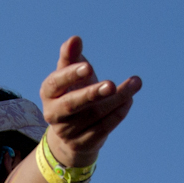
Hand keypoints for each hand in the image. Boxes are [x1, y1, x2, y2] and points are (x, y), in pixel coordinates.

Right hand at [39, 36, 140, 166]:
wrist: (71, 133)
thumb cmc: (72, 93)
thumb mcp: (70, 74)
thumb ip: (71, 56)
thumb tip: (75, 39)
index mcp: (48, 94)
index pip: (55, 84)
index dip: (70, 76)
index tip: (88, 67)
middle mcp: (54, 114)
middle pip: (72, 105)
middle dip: (92, 94)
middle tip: (112, 84)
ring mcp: (68, 132)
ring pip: (94, 115)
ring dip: (117, 99)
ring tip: (135, 83)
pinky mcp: (83, 144)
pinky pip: (104, 128)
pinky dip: (118, 113)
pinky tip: (129, 99)